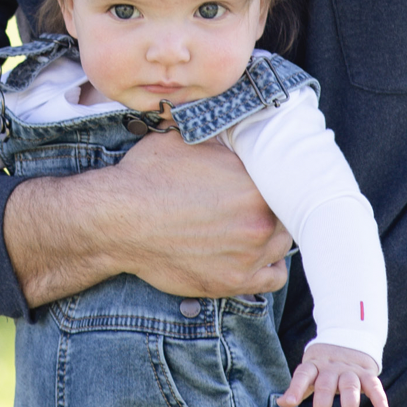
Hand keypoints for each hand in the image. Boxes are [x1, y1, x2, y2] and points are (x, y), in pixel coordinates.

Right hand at [9, 130, 289, 305]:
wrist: (118, 220)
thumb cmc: (148, 177)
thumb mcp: (186, 140)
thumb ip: (220, 136)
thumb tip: (236, 123)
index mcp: (254, 184)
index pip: (286, 180)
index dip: (274, 178)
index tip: (263, 178)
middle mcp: (260, 221)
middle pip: (288, 212)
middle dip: (272, 205)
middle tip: (253, 202)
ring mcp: (250, 255)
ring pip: (283, 244)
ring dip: (272, 234)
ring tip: (250, 226)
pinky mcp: (234, 282)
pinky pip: (274, 277)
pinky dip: (268, 265)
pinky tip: (252, 253)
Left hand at [279, 341, 390, 406]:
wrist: (349, 341)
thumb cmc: (323, 365)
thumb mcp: (309, 372)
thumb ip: (298, 387)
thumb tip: (280, 403)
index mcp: (314, 365)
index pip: (303, 374)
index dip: (295, 388)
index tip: (289, 402)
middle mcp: (332, 367)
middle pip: (326, 386)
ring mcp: (350, 370)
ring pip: (350, 388)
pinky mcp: (367, 374)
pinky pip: (375, 387)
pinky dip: (380, 401)